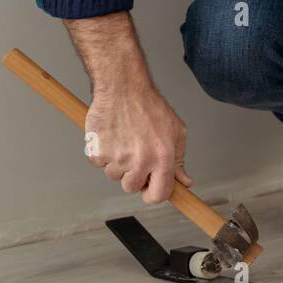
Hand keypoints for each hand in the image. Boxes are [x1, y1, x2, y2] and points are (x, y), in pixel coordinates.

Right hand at [85, 85, 192, 203]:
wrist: (123, 87)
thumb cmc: (150, 106)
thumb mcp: (176, 132)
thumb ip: (179, 161)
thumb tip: (185, 182)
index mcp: (162, 158)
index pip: (159, 195)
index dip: (154, 195)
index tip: (151, 190)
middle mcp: (140, 161)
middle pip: (132, 188)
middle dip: (134, 176)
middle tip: (136, 155)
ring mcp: (117, 157)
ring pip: (114, 176)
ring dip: (118, 164)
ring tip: (125, 140)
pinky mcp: (97, 151)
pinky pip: (99, 163)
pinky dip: (103, 153)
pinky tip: (112, 136)